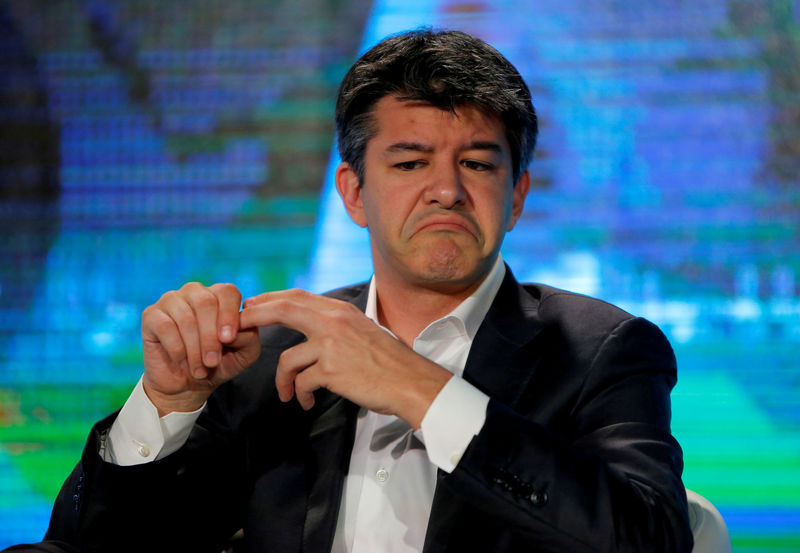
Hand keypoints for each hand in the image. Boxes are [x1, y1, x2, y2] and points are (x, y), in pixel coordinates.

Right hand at [141, 282, 260, 414]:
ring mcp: (172, 300)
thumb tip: (242, 325)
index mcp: (219, 296)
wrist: (186, 384)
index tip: (229, 340)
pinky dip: (177, 348)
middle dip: (210, 337)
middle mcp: (195, 292)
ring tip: (199, 368)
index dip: (229, 315)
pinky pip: (165, 326)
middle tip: (212, 362)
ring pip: (186, 317)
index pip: (227, 292)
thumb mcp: (243, 355)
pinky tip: (181, 360)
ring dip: (194, 348)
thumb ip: (249, 337)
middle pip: (206, 303)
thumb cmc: (217, 364)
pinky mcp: (151, 314)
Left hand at [240, 289, 451, 427]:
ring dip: (282, 380)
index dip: (270, 300)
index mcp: (340, 310)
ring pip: (287, 359)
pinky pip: (301, 382)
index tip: (252, 306)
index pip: (297, 296)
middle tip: (237, 328)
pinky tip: (305, 402)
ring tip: (287, 393)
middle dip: (255, 317)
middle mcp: (334, 322)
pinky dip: (299, 395)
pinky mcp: (331, 371)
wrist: (409, 381)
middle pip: (283, 309)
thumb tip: (309, 322)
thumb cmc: (388, 360)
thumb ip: (335, 324)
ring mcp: (332, 345)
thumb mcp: (362, 329)